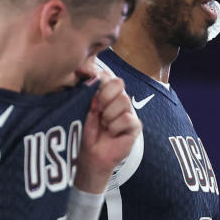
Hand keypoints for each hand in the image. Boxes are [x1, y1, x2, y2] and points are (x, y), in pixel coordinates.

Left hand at [76, 76, 139, 192]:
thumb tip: (84, 67)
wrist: (90, 153)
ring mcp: (129, 112)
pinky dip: (115, 127)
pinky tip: (111, 133)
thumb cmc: (86, 130)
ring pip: (123, 101)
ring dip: (108, 115)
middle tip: (97, 112)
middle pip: (119, 84)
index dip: (100, 82)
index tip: (91, 96)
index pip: (109, 76)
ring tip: (104, 125)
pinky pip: (127, 118)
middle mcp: (120, 99)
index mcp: (107, 92)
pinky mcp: (135, 126)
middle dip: (104, 98)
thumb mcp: (84, 106)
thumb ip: (87, 88)